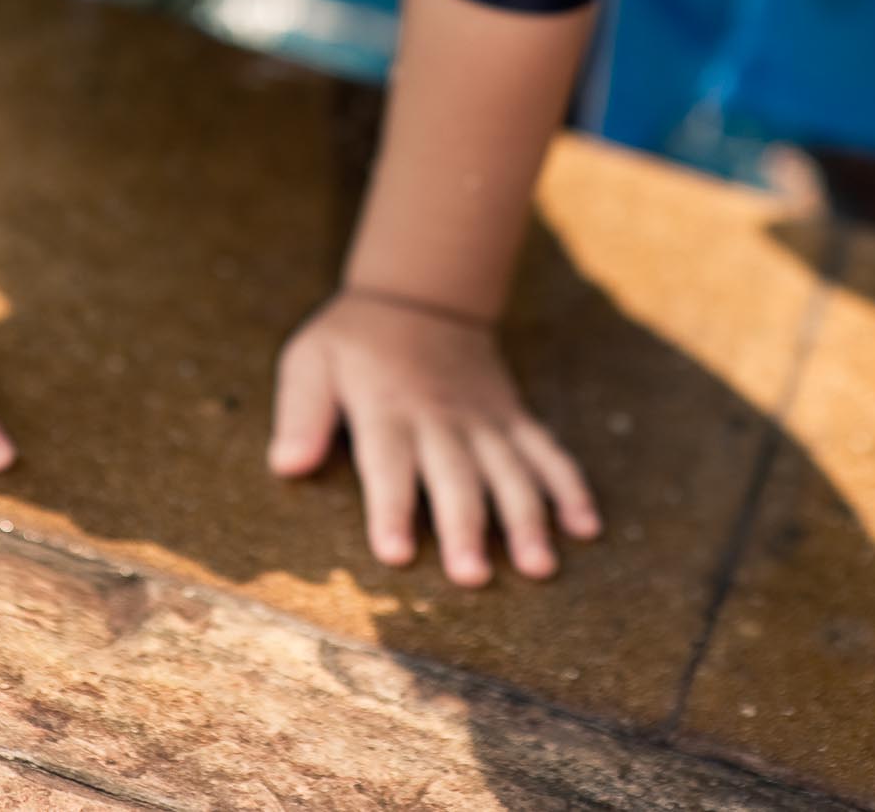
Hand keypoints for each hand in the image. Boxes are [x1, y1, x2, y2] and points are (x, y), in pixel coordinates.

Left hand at [268, 288, 599, 585]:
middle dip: (465, 526)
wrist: (420, 296)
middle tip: (472, 577)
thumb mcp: (311, 361)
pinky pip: (547, 451)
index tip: (395, 554)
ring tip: (540, 568)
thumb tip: (287, 465)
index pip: (388, 463)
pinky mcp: (513, 419)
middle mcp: (440, 419)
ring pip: (510, 470)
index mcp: (386, 410)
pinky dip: (570, 486)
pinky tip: (587, 528)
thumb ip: (300, 412)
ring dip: (527, 517)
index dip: (391, 508)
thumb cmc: (354, 344)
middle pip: (455, 476)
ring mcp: (484, 420)